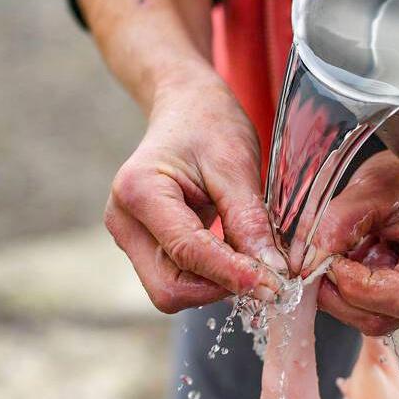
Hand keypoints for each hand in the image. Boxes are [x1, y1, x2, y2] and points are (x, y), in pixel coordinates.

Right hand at [105, 74, 285, 313]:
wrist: (186, 108)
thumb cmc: (209, 125)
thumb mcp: (236, 165)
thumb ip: (249, 221)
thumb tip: (272, 272)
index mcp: (139, 191)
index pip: (187, 252)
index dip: (233, 274)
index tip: (275, 284)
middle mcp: (124, 221)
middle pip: (169, 288)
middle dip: (219, 286)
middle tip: (263, 273)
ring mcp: (129, 237)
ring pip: (173, 290)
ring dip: (216, 284)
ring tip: (249, 257)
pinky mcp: (143, 247)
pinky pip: (177, 278)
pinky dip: (210, 276)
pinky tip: (234, 255)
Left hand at [308, 151, 398, 335]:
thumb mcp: (370, 188)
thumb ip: (337, 224)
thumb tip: (309, 261)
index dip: (356, 287)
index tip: (330, 262)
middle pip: (384, 317)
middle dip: (340, 295)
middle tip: (319, 263)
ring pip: (377, 322)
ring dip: (345, 296)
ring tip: (343, 258)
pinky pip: (381, 316)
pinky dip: (356, 297)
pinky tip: (358, 267)